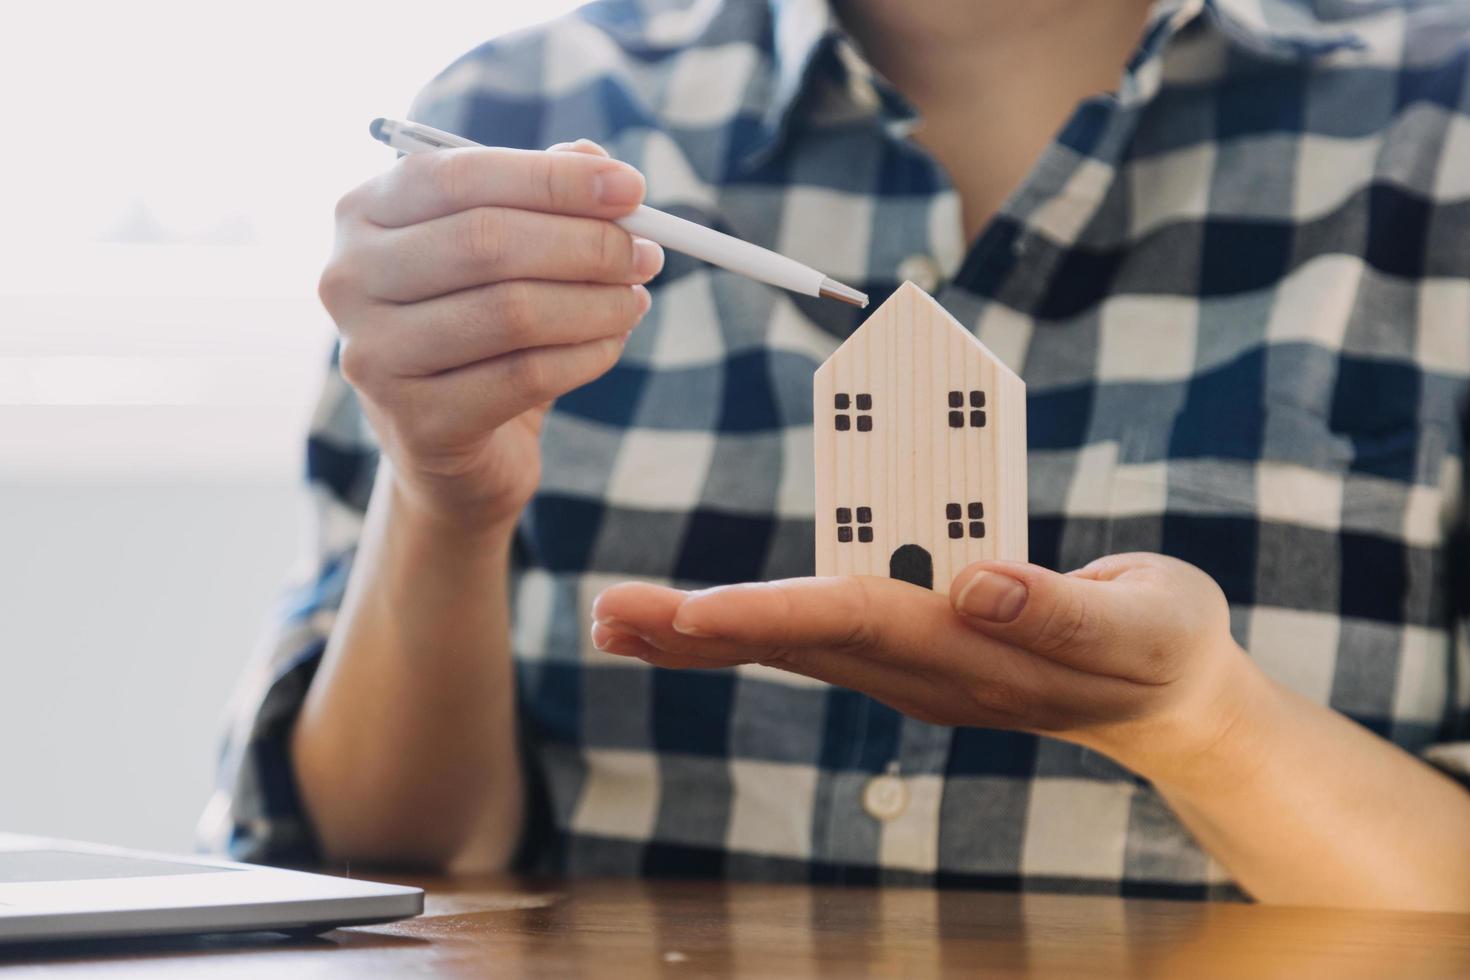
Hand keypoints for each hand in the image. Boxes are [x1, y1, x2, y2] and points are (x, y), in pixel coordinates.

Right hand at [318, 138, 663, 528]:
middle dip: (586, 244)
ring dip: (596, 303)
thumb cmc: (476, 330)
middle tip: (645, 254)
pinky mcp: (416, 422)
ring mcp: (373, 355)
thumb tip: (597, 161)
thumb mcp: (502, 253)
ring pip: (512, 311)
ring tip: (634, 301)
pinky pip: (526, 375)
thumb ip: (539, 196)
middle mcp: (349, 279)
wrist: (447, 445)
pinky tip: (610, 345)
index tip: (632, 187)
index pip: (461, 175)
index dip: (553, 178)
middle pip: (487, 241)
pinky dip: (586, 355)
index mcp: (364, 214)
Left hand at [591, 554, 1262, 782]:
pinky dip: (749, 625)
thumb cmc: (1161, 648)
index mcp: (971, 652)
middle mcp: (922, 669)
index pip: (854, 623)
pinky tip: (692, 624)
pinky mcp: (911, 652)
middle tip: (604, 617)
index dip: (771, 614)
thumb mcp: (1142, 623)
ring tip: (616, 622)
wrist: (1168, 700)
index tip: (688, 612)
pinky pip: (818, 634)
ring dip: (701, 636)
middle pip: (795, 643)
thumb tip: (975, 587)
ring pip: (793, 647)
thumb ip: (1063, 610)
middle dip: (696, 633)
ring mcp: (911, 669)